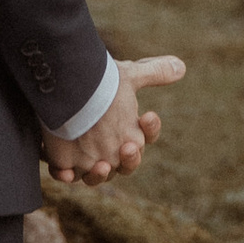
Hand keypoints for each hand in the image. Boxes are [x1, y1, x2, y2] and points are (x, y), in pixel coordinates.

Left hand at [42, 53, 184, 185]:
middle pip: (126, 165)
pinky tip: (67, 172)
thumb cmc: (98, 83)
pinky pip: (65, 175)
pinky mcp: (63, 161)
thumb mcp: (127, 76)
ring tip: (101, 165)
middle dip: (130, 159)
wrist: (63, 82)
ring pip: (98, 176)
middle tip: (127, 147)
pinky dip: (66, 176)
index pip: (146, 137)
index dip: (150, 129)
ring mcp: (87, 158)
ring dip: (101, 175)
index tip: (148, 115)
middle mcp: (111, 149)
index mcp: (129, 132)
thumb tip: (181, 66)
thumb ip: (154, 72)